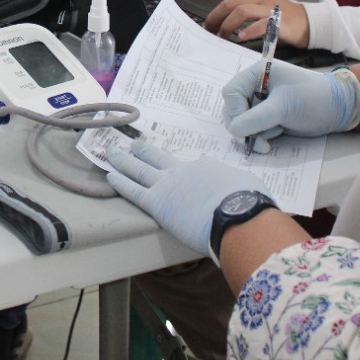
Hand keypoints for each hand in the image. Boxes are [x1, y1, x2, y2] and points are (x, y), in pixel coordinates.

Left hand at [105, 140, 268, 262]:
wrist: (238, 214)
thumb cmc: (249, 203)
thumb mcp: (247, 185)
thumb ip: (233, 184)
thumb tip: (232, 185)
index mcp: (205, 168)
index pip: (191, 167)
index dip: (185, 170)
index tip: (182, 171)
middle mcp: (183, 171)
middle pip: (158, 158)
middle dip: (144, 151)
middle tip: (132, 144)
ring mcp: (167, 185)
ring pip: (139, 170)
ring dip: (124, 161)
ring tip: (112, 153)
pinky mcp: (156, 203)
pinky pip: (133, 191)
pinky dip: (120, 182)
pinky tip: (110, 176)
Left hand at [205, 0, 308, 46]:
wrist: (309, 23)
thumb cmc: (284, 19)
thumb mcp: (262, 9)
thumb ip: (245, 11)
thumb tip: (222, 24)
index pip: (229, 1)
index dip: (215, 14)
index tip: (208, 26)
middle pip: (231, 4)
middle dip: (216, 19)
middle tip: (210, 32)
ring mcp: (270, 6)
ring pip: (242, 11)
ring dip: (228, 25)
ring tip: (223, 36)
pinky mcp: (279, 20)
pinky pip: (260, 24)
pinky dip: (249, 31)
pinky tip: (241, 38)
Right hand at [222, 61, 359, 145]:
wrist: (337, 109)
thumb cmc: (312, 99)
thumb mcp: (283, 107)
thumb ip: (256, 119)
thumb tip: (234, 131)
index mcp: (256, 74)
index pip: (231, 93)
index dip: (235, 111)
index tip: (245, 128)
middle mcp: (255, 87)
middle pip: (232, 109)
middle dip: (244, 127)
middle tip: (259, 142)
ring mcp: (260, 103)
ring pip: (241, 122)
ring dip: (255, 133)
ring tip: (277, 132)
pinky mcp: (267, 117)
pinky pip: (253, 129)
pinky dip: (261, 136)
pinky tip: (279, 132)